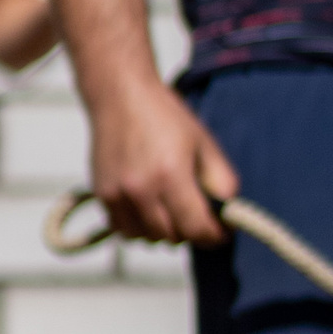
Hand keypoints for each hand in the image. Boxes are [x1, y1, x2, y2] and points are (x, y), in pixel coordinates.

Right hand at [85, 77, 237, 247]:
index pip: (196, 228)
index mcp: (171, 174)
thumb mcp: (204, 143)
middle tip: (197, 217)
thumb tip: (230, 216)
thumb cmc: (164, 116)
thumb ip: (222, 181)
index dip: (214, 235)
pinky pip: (123, 230)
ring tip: (171, 212)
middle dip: (190, 232)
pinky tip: (147, 209)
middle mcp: (141, 189)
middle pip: (172, 237)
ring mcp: (118, 194)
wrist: (119, 95)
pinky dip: (139, 227)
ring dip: (163, 232)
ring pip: (147, 238)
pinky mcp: (102, 194)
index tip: (221, 233)